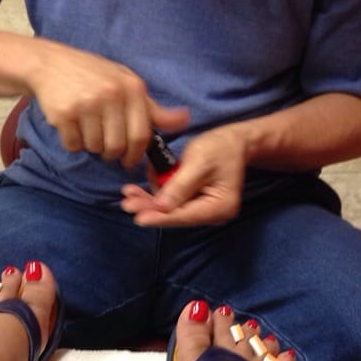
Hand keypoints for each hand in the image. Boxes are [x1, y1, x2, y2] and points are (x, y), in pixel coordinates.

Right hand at [26, 40, 188, 166]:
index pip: (141, 135)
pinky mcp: (64, 113)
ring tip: (87, 129)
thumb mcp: (127, 84)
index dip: (136, 154)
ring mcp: (87, 103)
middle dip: (112, 153)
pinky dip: (73, 143)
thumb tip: (185, 120)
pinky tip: (72, 126)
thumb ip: (153, 109)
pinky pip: (74, 145)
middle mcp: (111, 94)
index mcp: (132, 88)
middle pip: (117, 146)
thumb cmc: (95, 77)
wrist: (51, 64)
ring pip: (95, 148)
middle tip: (105, 146)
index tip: (129, 160)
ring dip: (92, 146)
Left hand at [121, 125, 246, 226]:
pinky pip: (172, 203)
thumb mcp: (199, 162)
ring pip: (170, 210)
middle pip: (175, 216)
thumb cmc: (220, 147)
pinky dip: (157, 195)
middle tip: (127, 203)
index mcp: (220, 206)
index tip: (139, 218)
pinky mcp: (195, 204)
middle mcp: (213, 214)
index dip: (160, 217)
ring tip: (130, 191)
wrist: (234, 142)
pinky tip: (141, 187)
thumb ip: (180, 186)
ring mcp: (204, 210)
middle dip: (150, 208)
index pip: (185, 216)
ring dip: (149, 201)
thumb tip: (160, 206)